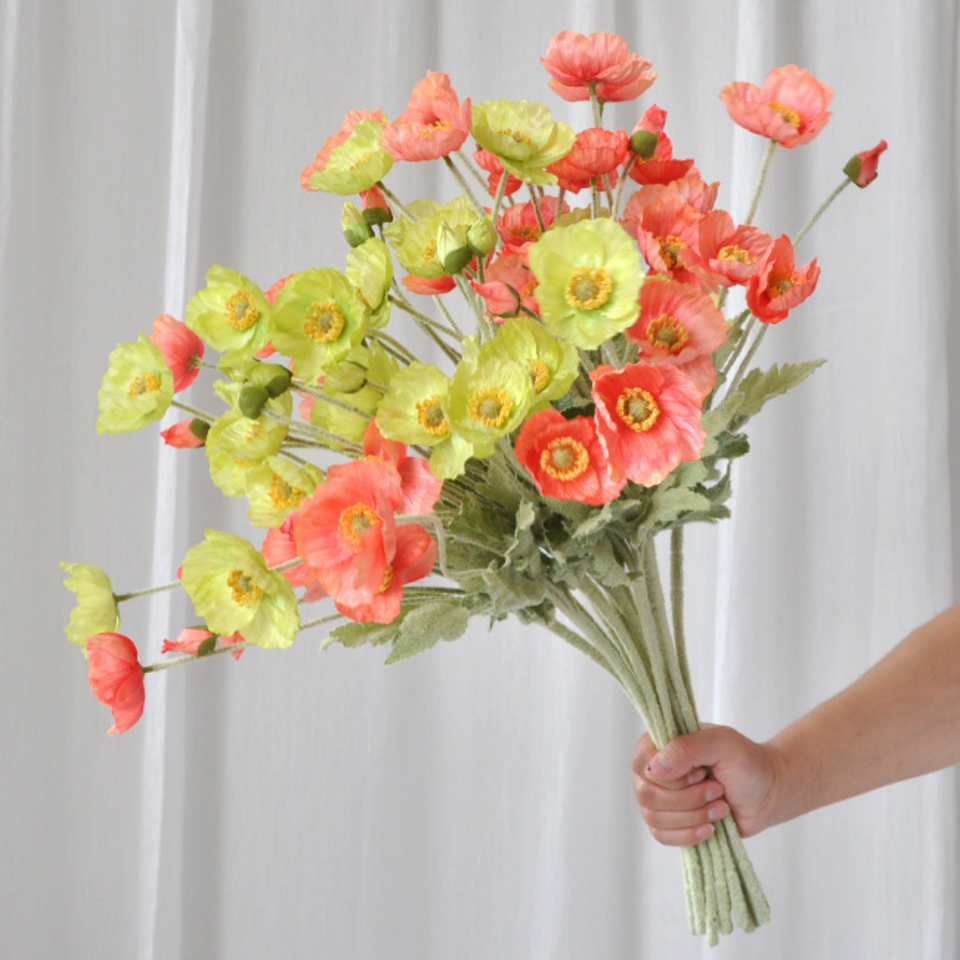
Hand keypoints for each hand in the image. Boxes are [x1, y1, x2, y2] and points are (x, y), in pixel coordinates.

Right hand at [631, 725, 783, 845]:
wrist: (767, 794)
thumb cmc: (747, 762)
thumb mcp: (723, 744)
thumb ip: (687, 748)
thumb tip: (655, 768)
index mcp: (660, 743)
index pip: (642, 764)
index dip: (671, 777)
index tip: (701, 773)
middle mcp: (654, 770)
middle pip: (647, 795)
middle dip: (687, 799)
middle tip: (717, 790)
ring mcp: (660, 797)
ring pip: (654, 817)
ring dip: (693, 816)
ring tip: (720, 806)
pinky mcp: (670, 822)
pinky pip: (661, 836)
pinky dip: (688, 835)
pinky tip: (710, 828)